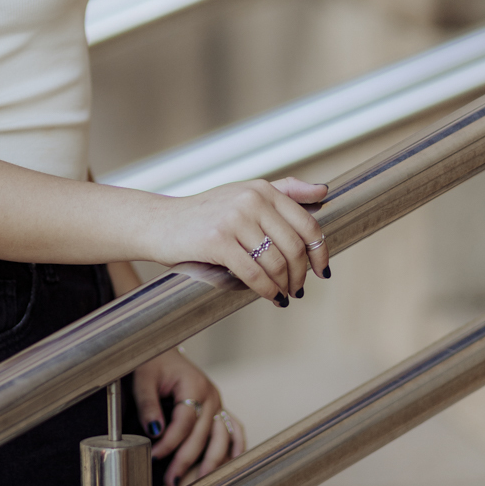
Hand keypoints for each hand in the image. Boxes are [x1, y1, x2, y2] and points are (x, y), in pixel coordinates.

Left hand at [132, 349, 245, 485]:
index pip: (185, 421)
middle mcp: (210, 396)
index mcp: (193, 385)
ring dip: (212, 462)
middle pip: (203, 435)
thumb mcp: (144, 378)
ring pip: (222, 437)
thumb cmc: (152, 363)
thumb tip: (154, 431)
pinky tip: (230, 464)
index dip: (170, 441)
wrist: (162, 351)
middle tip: (172, 481)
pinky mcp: (218, 409)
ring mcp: (217, 403)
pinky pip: (234, 430)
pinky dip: (235, 447)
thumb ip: (148, 404)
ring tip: (200, 483)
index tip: (155, 456)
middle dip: (187, 460)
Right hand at [146, 176, 329, 303]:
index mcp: (262, 189)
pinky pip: (254, 274)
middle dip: (301, 274)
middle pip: (294, 246)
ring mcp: (234, 219)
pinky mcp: (217, 241)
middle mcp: (251, 200)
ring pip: (276, 262)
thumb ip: (285, 191)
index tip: (322, 270)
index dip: (319, 252)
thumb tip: (324, 192)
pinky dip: (267, 290)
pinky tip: (270, 297)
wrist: (160, 223)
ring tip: (283, 295)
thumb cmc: (204, 214)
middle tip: (298, 289)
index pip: (307, 224)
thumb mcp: (244, 194)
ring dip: (284, 285)